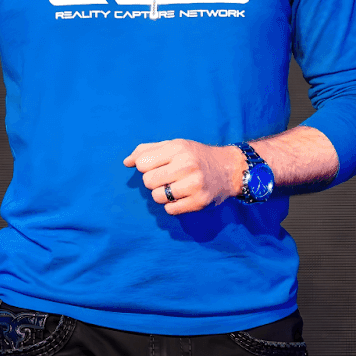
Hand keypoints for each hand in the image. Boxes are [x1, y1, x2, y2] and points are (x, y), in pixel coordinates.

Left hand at [123, 139, 244, 214]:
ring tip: (175, 187)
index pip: (142, 163)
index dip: (145, 167)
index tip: (156, 166)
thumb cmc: (195, 156)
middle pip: (148, 182)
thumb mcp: (174, 145)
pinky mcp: (199, 202)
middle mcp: (186, 165)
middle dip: (153, 182)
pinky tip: (182, 197)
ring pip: (157, 197)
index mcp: (178, 148)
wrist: (229, 169)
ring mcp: (194, 184)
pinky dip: (172, 206)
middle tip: (166, 178)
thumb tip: (126, 162)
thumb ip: (148, 150)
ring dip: (162, 195)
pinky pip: (170, 210)